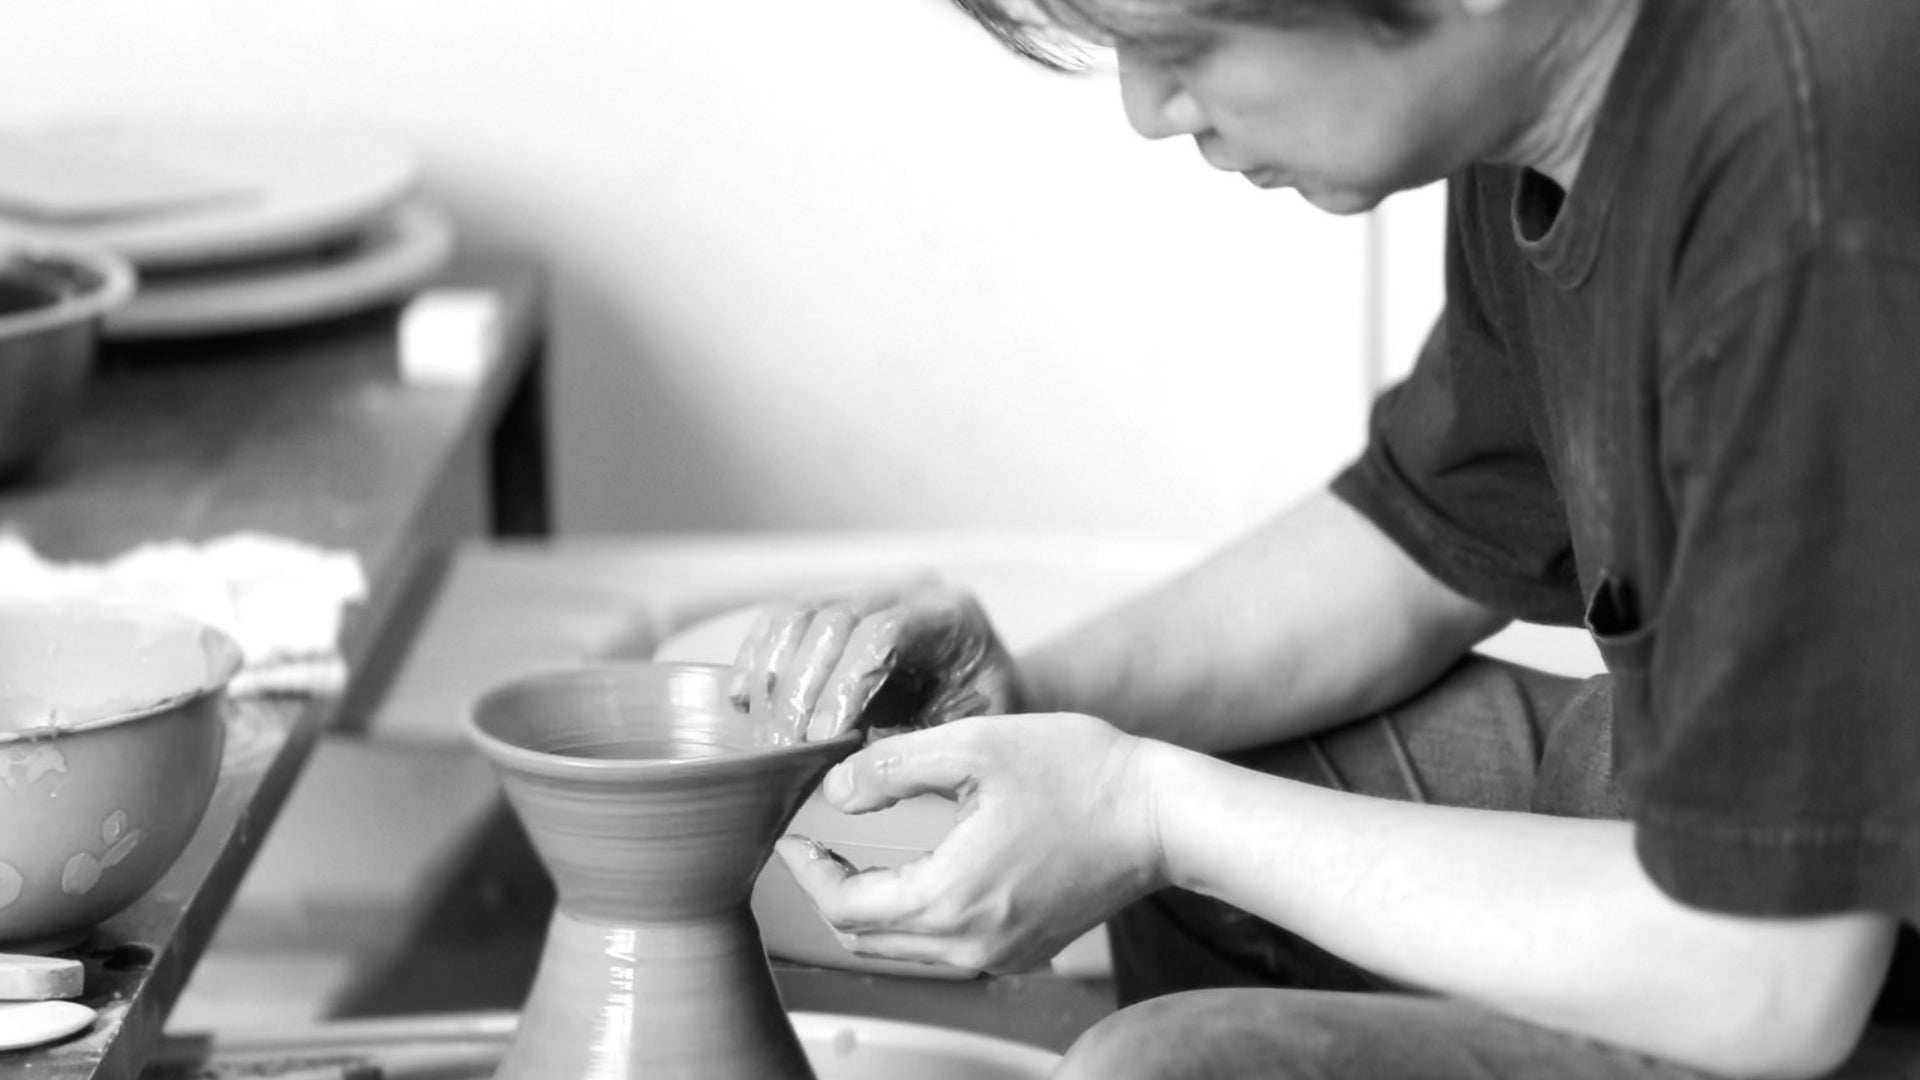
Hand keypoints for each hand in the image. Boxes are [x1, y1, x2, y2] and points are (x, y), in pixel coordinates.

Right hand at [728, 576, 1022, 741]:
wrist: (990, 690)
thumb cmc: (983, 719)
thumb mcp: (966, 736)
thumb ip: (913, 747)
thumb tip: (843, 778)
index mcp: (951, 618)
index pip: (884, 633)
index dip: (843, 686)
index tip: (819, 741)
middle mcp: (908, 590)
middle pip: (833, 619)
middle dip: (800, 688)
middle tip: (782, 747)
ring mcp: (869, 591)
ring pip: (798, 613)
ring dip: (771, 675)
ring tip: (765, 733)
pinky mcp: (838, 603)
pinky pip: (783, 619)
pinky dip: (759, 659)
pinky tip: (746, 701)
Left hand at [771, 713, 1165, 973]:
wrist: (1162, 816)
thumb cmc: (1081, 774)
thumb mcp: (975, 746)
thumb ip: (892, 767)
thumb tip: (835, 791)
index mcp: (950, 896)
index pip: (844, 907)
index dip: (807, 872)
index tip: (792, 837)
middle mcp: (972, 943)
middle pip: (866, 937)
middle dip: (832, 892)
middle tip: (816, 845)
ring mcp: (1001, 954)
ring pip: (906, 946)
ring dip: (874, 905)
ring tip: (860, 854)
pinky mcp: (1025, 949)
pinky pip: (949, 944)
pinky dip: (918, 913)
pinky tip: (921, 868)